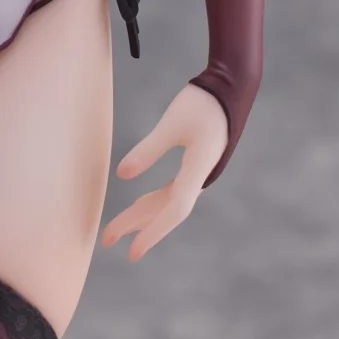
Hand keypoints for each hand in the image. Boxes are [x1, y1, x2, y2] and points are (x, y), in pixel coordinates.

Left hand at [100, 83, 228, 260]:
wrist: (232, 88)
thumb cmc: (202, 102)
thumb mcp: (172, 123)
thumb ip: (149, 149)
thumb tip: (121, 175)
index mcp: (198, 169)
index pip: (175, 209)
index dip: (153, 231)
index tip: (132, 250)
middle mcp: (200, 178)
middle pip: (166, 209)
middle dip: (136, 225)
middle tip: (106, 240)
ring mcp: (198, 174)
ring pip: (167, 202)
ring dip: (142, 214)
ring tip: (115, 230)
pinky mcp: (195, 166)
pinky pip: (172, 191)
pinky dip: (153, 200)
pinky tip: (138, 205)